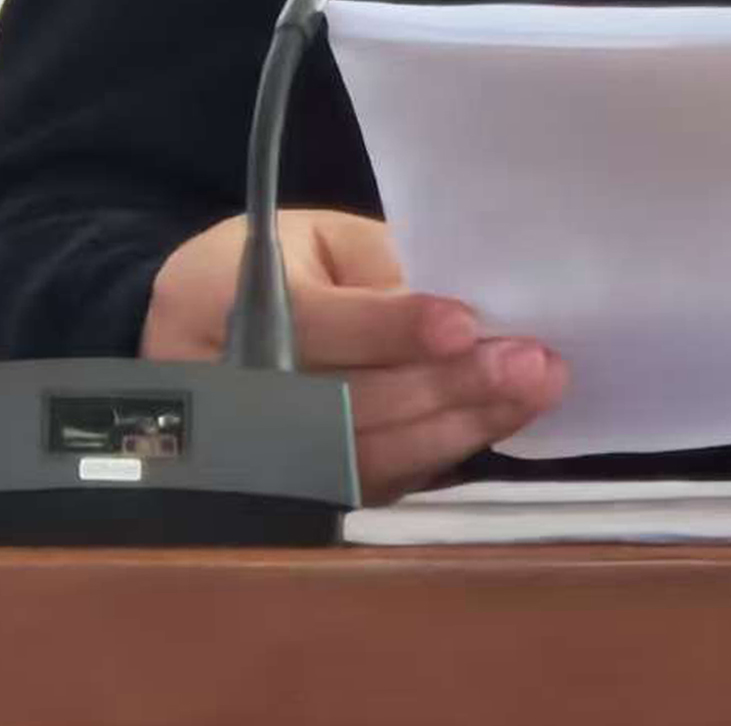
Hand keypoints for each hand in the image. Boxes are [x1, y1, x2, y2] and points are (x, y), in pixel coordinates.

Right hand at [141, 207, 569, 501]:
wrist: (198, 327)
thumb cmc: (274, 268)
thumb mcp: (315, 240)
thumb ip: (380, 271)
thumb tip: (468, 311)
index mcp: (217, 300)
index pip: (315, 323)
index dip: (390, 328)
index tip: (464, 325)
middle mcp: (226, 390)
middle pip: (344, 404)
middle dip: (444, 386)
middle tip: (529, 363)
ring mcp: (254, 454)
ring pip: (363, 457)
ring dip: (457, 427)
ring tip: (531, 390)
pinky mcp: (296, 489)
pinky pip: (374, 483)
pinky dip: (440, 456)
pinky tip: (496, 423)